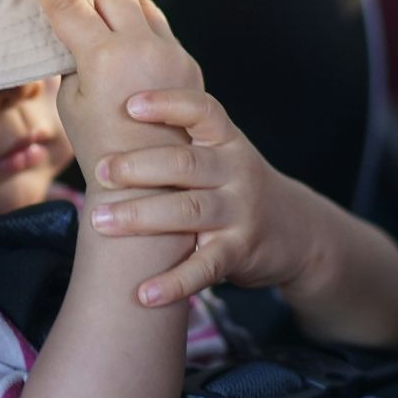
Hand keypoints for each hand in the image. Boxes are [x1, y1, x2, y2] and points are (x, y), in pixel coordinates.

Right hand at [24, 0, 201, 177]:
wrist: (153, 181)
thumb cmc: (101, 148)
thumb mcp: (71, 103)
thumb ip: (74, 62)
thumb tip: (78, 35)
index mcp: (105, 57)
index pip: (68, 7)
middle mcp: (142, 48)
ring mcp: (170, 53)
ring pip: (141, 3)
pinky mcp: (187, 64)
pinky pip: (159, 26)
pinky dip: (140, 11)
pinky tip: (130, 6)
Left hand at [87, 88, 320, 306]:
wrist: (298, 232)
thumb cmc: (236, 187)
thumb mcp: (222, 155)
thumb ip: (181, 140)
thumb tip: (111, 116)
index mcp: (227, 141)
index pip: (202, 111)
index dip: (168, 104)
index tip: (130, 105)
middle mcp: (236, 172)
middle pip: (185, 163)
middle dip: (138, 166)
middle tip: (100, 172)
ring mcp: (240, 212)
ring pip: (188, 211)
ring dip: (140, 216)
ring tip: (100, 222)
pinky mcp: (240, 252)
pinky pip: (205, 268)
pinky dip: (174, 282)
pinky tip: (144, 293)